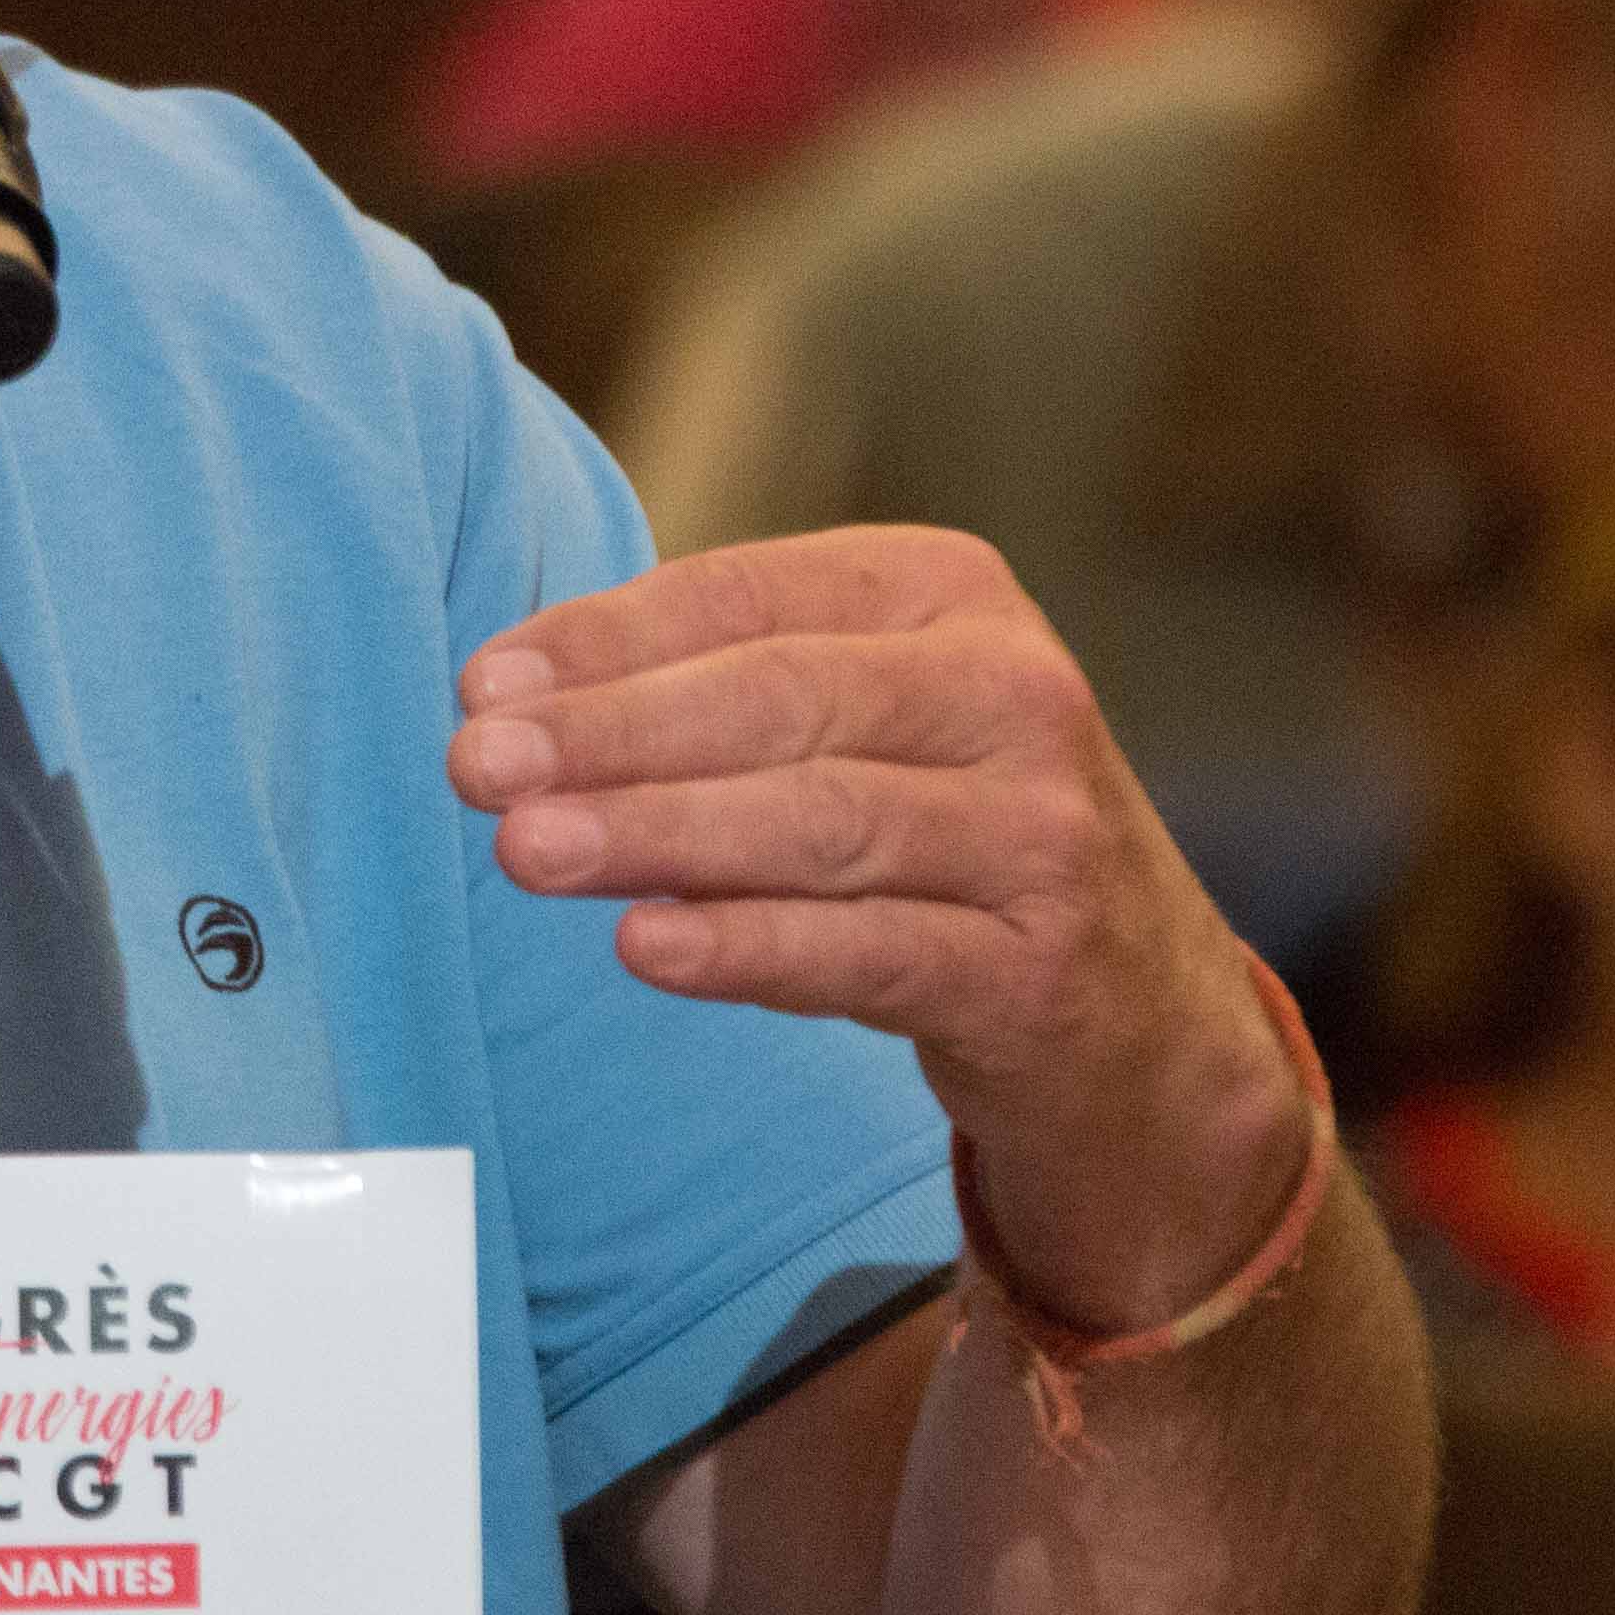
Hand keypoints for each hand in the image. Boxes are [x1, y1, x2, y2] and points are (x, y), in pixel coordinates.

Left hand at [454, 527, 1310, 1338]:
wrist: (1137, 1019)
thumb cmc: (944, 838)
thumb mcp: (861, 724)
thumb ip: (715, 691)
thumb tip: (505, 701)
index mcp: (952, 595)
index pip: (751, 595)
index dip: (608, 639)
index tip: (482, 685)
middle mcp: (1016, 692)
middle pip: (781, 702)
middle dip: (614, 732)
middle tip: (477, 765)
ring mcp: (1042, 833)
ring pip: (823, 822)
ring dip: (658, 833)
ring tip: (525, 849)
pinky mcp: (1043, 969)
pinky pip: (871, 951)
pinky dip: (749, 945)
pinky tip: (644, 945)